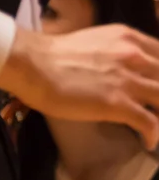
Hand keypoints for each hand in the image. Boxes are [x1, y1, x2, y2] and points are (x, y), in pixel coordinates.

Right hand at [0, 23, 158, 149]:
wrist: (33, 64)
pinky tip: (147, 141)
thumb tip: (122, 70)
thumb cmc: (54, 54)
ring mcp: (127, 80)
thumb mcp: (95, 43)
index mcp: (128, 37)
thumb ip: (116, 53)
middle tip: (156, 107)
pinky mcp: (118, 103)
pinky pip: (150, 122)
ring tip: (156, 125)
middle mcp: (134, 55)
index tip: (156, 86)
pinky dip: (153, 134)